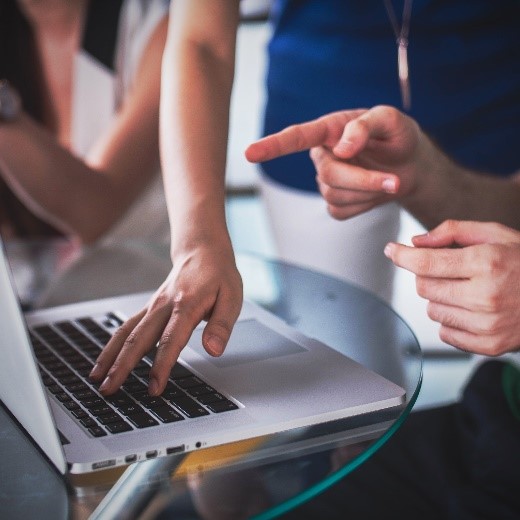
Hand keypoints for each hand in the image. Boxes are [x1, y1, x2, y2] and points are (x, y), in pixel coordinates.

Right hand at [90, 242, 242, 395]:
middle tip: (109, 390)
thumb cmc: (218, 275)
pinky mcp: (149, 308)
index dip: (161, 365)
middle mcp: (164, 306)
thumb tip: (214, 350)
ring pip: (126, 332)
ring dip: (110, 356)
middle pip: (139, 338)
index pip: (171, 340)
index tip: (154, 388)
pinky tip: (104, 360)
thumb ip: (222, 325)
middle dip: (122, 366)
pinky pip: (126, 327)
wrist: (202, 250)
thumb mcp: (232, 297)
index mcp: (187, 305)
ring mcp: (153, 306)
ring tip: (96, 379)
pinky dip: (112, 345)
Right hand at [246, 105, 426, 219]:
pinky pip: (341, 211)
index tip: (249, 153)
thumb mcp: (391, 120)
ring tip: (390, 180)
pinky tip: (374, 193)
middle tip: (394, 181)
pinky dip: (364, 206)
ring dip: (368, 192)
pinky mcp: (335, 203)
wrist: (411, 167)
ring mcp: (327, 181)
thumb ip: (365, 126)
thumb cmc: (398, 137)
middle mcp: (323, 155)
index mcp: (329, 130)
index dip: (272, 146)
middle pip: (328, 175)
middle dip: (363, 180)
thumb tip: (341, 148)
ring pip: (335, 195)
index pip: (296, 137)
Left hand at [384, 220, 519, 355]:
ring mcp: (487, 325)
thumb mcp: (495, 234)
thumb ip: (452, 232)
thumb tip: (416, 243)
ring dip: (440, 297)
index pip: (426, 263)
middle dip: (429, 274)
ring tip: (467, 289)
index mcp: (486, 263)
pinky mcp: (488, 346)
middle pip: (424, 287)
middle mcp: (485, 296)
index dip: (402, 256)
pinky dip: (451, 320)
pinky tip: (472, 309)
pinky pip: (445, 333)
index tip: (391, 250)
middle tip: (450, 269)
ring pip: (432, 310)